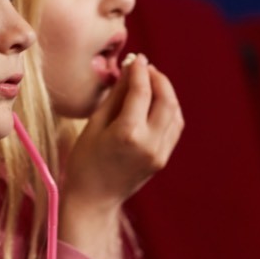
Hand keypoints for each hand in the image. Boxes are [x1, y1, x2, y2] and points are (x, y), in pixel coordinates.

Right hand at [61, 53, 183, 212]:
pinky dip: (169, 110)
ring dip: (166, 93)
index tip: (137, 58)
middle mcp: (149, 142)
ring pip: (174, 112)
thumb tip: (130, 71)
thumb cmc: (84, 162)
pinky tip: (156, 102)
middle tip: (146, 67)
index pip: (142, 91)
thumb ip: (116, 96)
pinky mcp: (163, 159)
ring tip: (152, 82)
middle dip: (158, 78)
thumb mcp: (94, 125)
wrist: (93, 200)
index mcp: (128, 133)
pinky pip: (174, 127)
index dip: (140, 70)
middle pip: (166, 100)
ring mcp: (159, 153)